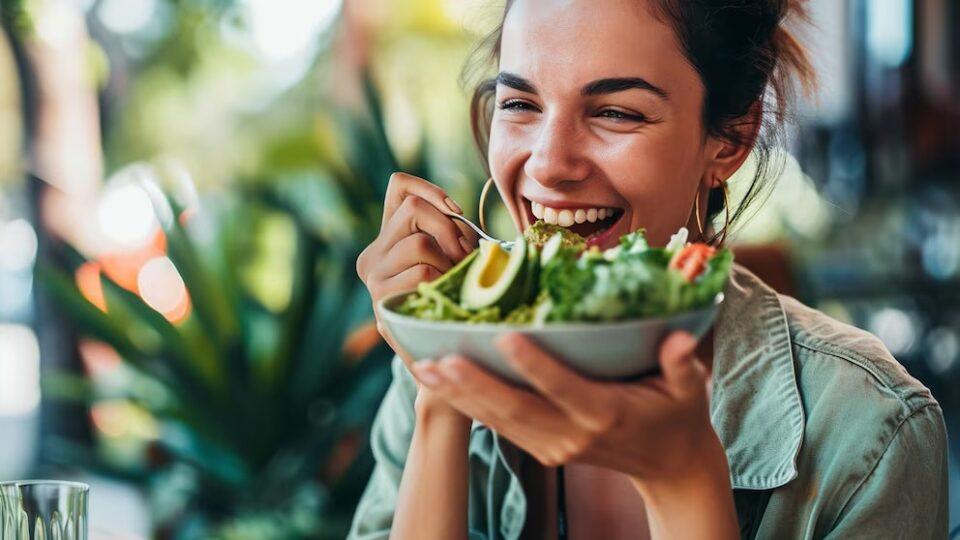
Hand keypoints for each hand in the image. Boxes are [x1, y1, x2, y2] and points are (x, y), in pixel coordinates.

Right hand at [357, 172, 477, 363]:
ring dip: (449, 260)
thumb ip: (449, 231)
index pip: (399, 184)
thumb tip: (456, 213)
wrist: (442, 359)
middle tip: (465, 255)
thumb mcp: (453, 258)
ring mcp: (373, 279)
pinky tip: (448, 295)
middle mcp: (372, 255)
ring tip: (456, 280)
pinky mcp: (381, 302)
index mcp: (387, 238)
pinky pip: (422, 273)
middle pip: (414, 207)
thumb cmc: (455, 302)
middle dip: (450, 227)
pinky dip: (444, 281)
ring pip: (419, 242)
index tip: (456, 213)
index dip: (433, 190)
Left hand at [409, 331, 724, 483]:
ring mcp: (554, 446)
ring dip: (459, 396)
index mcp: (606, 412)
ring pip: (499, 420)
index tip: (505, 337)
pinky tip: (439, 385)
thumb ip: (683, 364)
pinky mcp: (544, 450)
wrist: (671, 467)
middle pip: (517, 408)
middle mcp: (574, 433)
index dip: (536, 365)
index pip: (565, 388)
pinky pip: (500, 427)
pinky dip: (467, 407)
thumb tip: (683, 338)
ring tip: (423, 369)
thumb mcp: (690, 389)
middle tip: (439, 358)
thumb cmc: (679, 414)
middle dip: (475, 384)